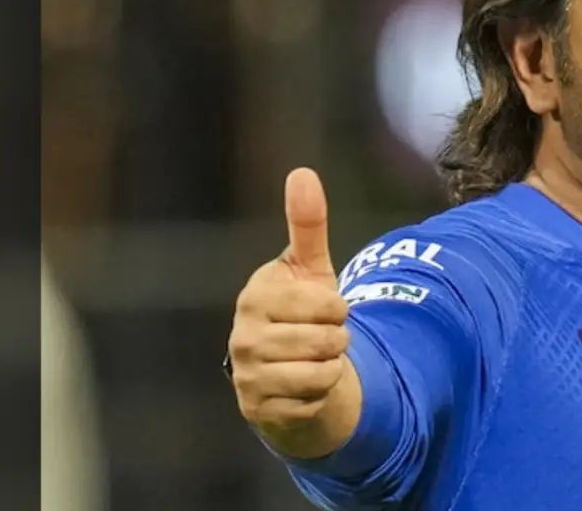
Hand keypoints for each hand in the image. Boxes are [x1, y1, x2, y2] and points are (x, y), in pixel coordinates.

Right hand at [228, 168, 353, 451]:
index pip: (328, 305)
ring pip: (322, 372)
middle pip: (327, 340)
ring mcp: (247, 374)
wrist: (289, 372)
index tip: (323, 308)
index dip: (338, 308)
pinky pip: (313, 402)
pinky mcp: (257, 409)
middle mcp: (243, 335)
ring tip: (314, 360)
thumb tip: (302, 172)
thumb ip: (307, 224)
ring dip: (331, 368)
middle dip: (338, 340)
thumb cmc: (303, 312)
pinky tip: (304, 387)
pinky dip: (320, 396)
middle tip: (321, 337)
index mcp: (256, 295)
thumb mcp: (310, 268)